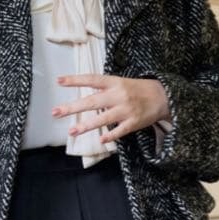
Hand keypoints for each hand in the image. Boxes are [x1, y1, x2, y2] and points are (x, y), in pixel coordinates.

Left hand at [51, 73, 170, 144]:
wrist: (162, 96)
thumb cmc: (137, 89)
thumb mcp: (120, 82)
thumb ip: (102, 88)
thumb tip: (81, 96)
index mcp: (114, 82)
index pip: (91, 79)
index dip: (75, 80)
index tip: (59, 80)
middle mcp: (118, 95)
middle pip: (92, 101)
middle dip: (73, 107)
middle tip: (56, 112)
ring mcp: (126, 109)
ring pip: (103, 118)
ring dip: (86, 125)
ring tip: (72, 131)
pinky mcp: (134, 122)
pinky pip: (120, 130)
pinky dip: (111, 136)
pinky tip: (101, 140)